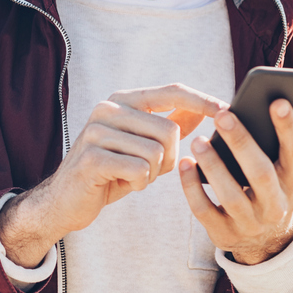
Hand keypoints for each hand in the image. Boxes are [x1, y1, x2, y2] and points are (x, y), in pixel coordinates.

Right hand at [0, 84, 225, 267]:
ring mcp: (96, 131)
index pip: (171, 91)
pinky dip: (138, 184)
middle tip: (149, 170)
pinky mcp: (91, 157)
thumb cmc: (109, 172)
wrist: (65, 201)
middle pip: (170, 130)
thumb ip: (167, 125)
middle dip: (170, 158)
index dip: (202, 100)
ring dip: (152, 174)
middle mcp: (107, 108)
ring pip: (157, 152)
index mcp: (122, 100)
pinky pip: (139, 170)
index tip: (227, 111)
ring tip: (132, 176)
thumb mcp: (141, 146)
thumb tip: (201, 111)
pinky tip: (121, 184)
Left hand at [178, 99, 292, 264]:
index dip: (288, 128)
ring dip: (214, 166)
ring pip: (232, 195)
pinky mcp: (225, 234)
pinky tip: (183, 164)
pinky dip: (192, 187)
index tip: (277, 101)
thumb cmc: (271, 186)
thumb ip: (284, 141)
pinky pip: (204, 210)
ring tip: (197, 141)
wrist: (267, 240)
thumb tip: (287, 102)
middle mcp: (278, 205)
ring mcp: (251, 223)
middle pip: (261, 174)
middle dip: (242, 143)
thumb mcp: (285, 168)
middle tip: (222, 115)